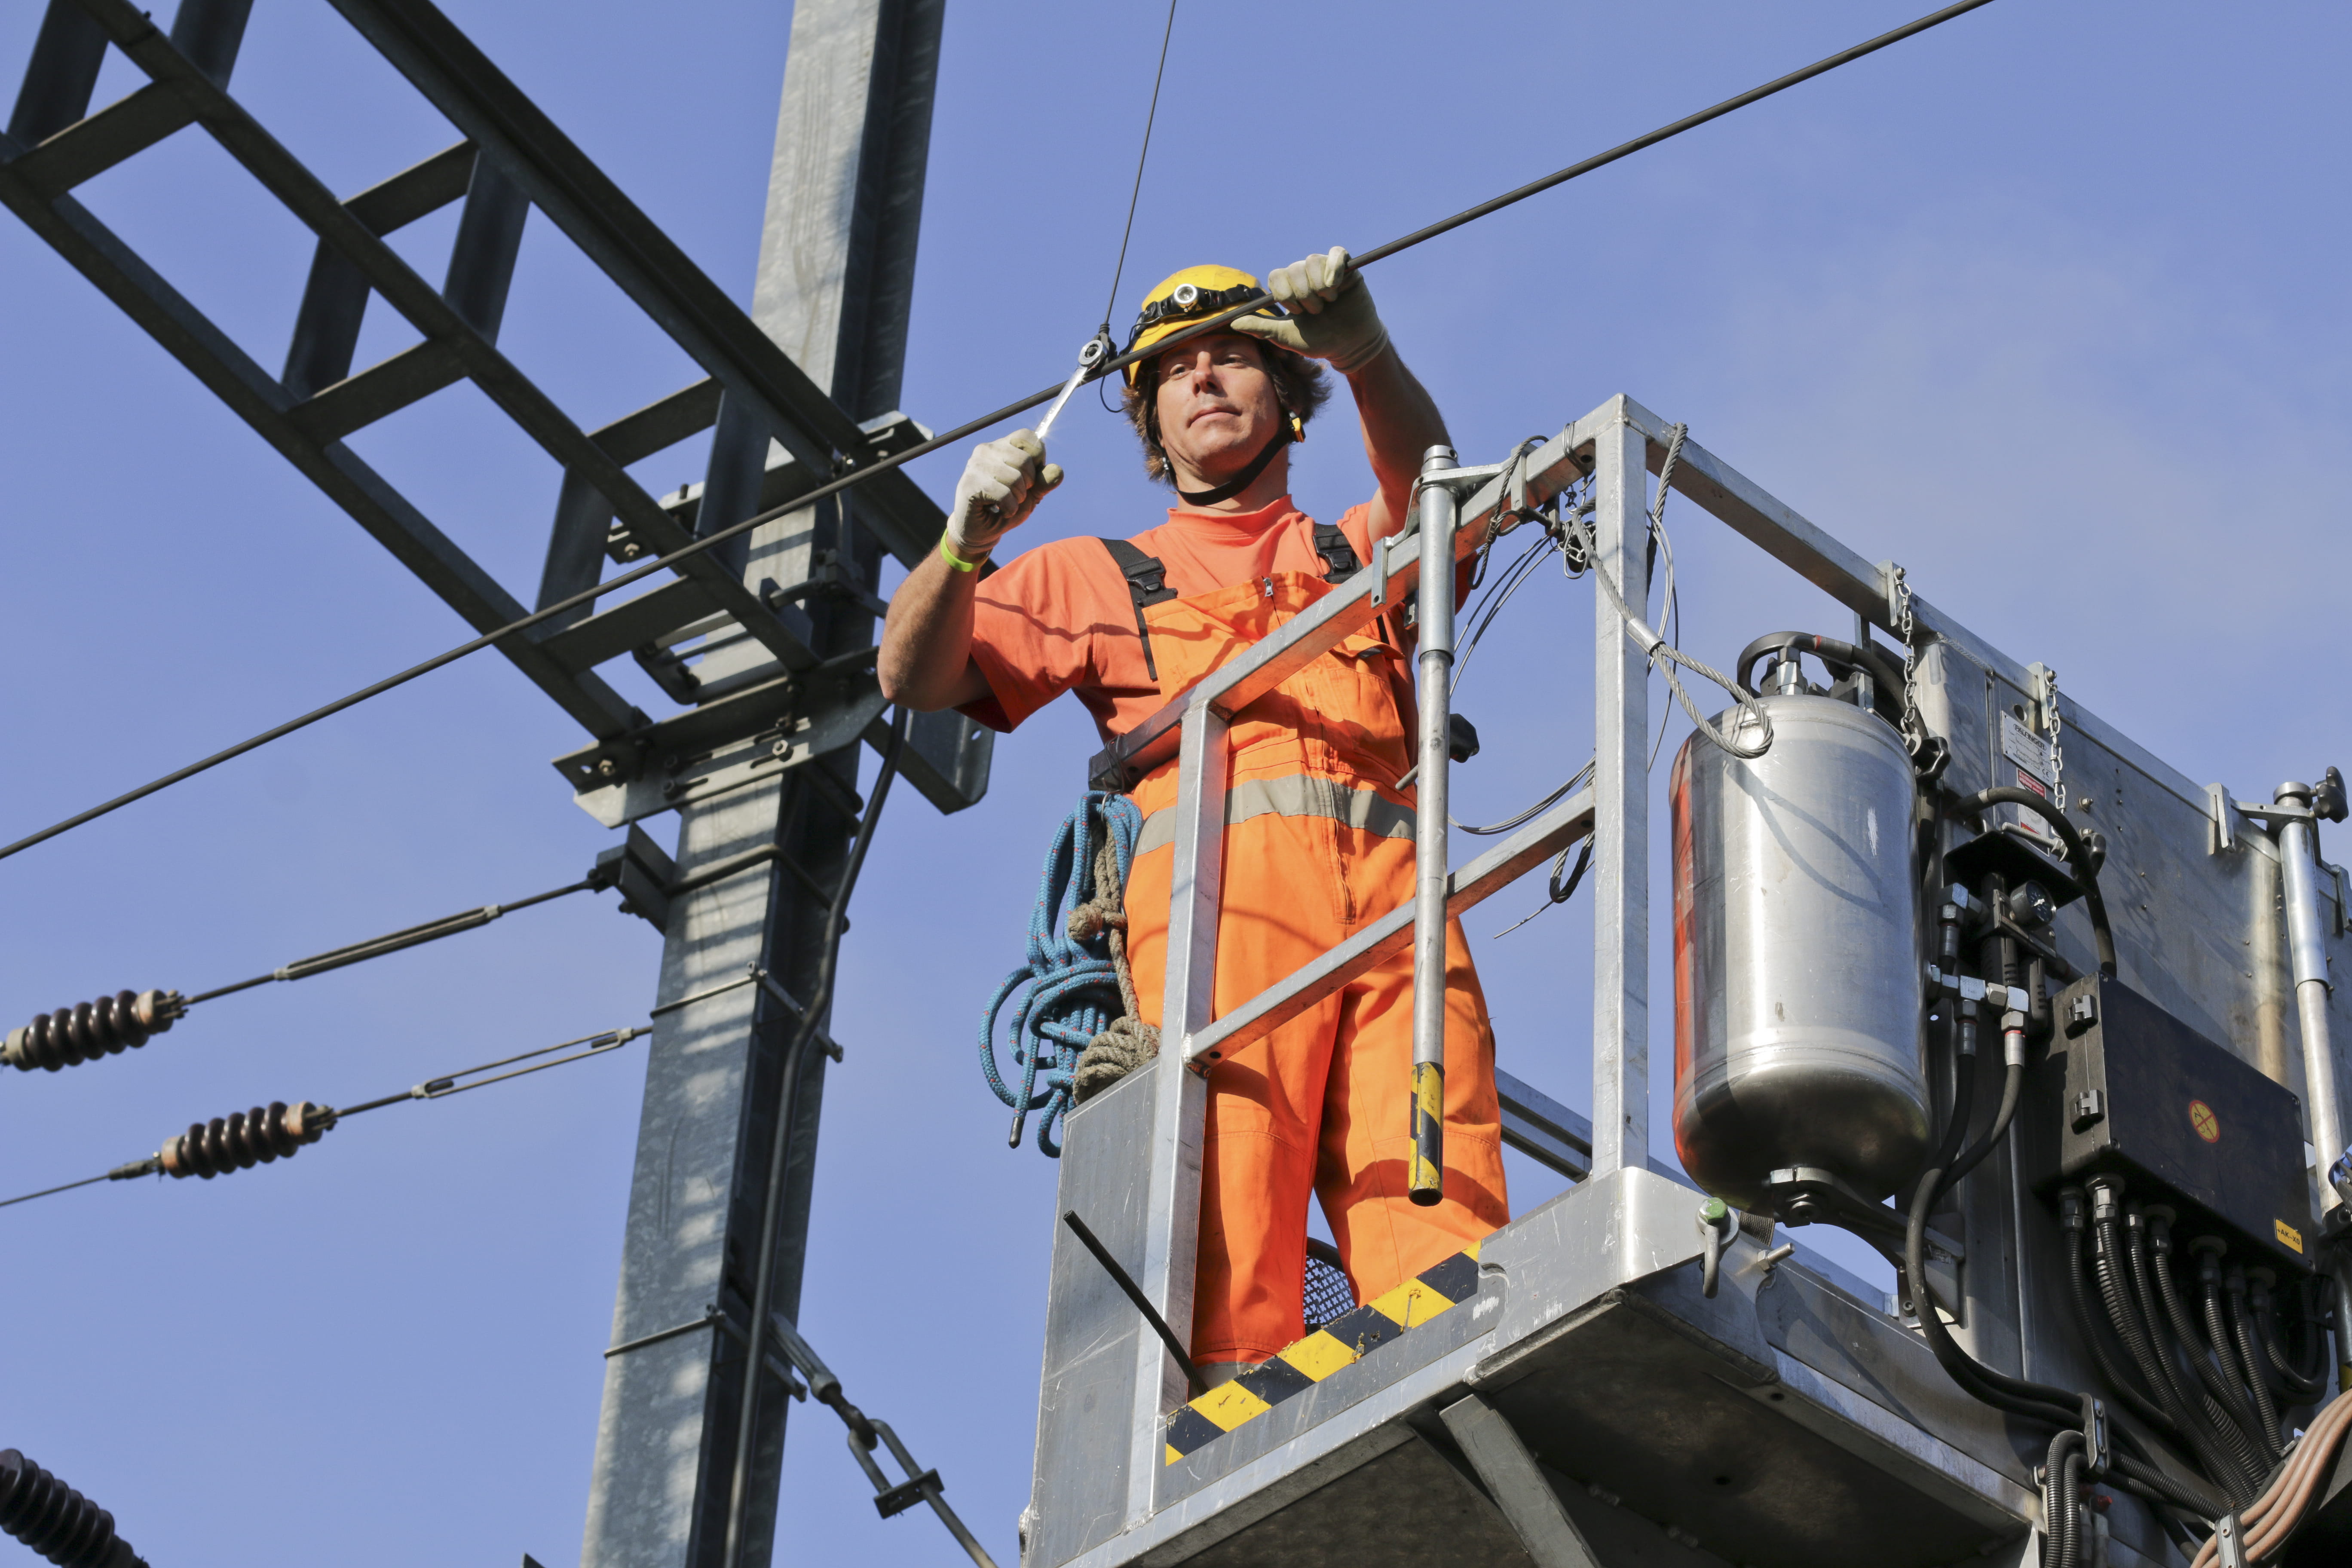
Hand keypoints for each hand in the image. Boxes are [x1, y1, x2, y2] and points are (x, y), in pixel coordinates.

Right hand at [946, 429, 1061, 561]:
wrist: (980, 530)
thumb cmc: (1005, 507)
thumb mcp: (1032, 494)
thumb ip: (1045, 481)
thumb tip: (1058, 471)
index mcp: (1001, 445)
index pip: (1028, 437)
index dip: (1038, 457)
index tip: (1030, 477)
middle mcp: (986, 450)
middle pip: (1025, 460)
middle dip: (1029, 484)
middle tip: (1016, 495)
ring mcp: (975, 466)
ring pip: (1015, 478)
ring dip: (1018, 498)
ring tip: (1006, 503)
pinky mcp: (969, 485)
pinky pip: (1003, 494)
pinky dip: (1009, 508)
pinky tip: (1001, 511)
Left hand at [1230, 246, 1390, 375]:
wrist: (1349, 345)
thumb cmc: (1318, 341)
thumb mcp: (1286, 337)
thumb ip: (1262, 328)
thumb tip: (1233, 323)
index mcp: (1289, 288)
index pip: (1277, 275)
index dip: (1285, 294)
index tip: (1297, 313)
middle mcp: (1305, 275)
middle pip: (1294, 268)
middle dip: (1304, 295)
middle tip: (1316, 311)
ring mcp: (1326, 270)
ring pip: (1312, 261)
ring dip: (1319, 287)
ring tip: (1329, 302)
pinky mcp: (1347, 268)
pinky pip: (1337, 253)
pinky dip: (1334, 267)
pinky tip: (1336, 285)